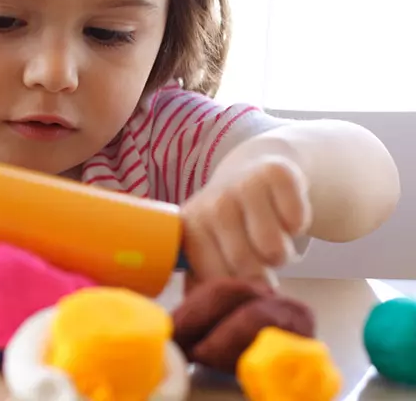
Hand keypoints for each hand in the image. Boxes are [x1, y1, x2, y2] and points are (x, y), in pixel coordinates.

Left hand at [180, 156, 310, 284]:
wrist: (250, 173)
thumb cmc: (227, 226)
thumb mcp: (207, 250)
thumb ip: (201, 283)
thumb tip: (200, 317)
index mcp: (191, 228)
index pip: (215, 279)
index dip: (236, 292)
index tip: (243, 291)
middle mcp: (213, 204)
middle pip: (246, 266)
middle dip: (261, 276)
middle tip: (259, 263)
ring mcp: (242, 185)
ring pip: (274, 249)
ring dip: (281, 254)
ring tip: (269, 242)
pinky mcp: (275, 173)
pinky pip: (297, 220)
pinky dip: (297, 226)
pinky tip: (283, 217)